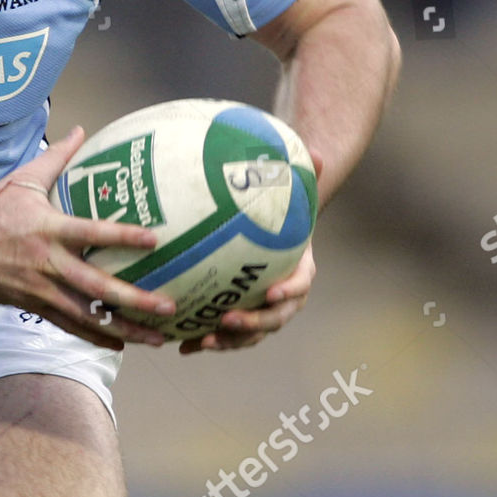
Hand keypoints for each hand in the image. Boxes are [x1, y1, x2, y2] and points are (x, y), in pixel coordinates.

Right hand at [0, 126, 176, 350]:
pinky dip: (95, 337)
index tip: (154, 239)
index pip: (92, 232)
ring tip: (156, 338)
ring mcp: (41, 289)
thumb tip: (81, 131)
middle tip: (168, 307)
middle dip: (135, 300)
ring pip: (88, 316)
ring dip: (124, 329)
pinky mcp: (33, 306)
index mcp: (48, 229)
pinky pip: (69, 326)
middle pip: (97, 287)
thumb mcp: (20, 180)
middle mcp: (48, 263)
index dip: (123, 236)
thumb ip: (55, 158)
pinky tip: (121, 344)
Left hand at [178, 148, 323, 354]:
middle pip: (274, 319)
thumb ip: (301, 177)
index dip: (288, 292)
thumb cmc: (282, 214)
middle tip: (228, 319)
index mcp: (300, 271)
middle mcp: (284, 298)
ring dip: (227, 341)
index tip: (272, 293)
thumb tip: (315, 151)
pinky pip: (226, 336)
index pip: (299, 285)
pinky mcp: (240, 319)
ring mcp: (262, 313)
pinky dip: (205, 340)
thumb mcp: (291, 196)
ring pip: (249, 334)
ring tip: (202, 342)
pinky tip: (180, 346)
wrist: (276, 237)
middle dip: (252, 323)